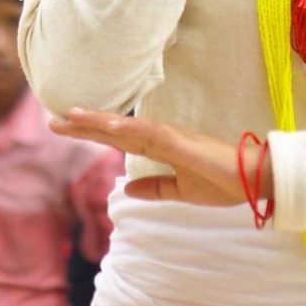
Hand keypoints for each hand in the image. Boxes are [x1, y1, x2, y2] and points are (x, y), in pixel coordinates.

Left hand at [50, 108, 271, 206]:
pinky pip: (151, 134)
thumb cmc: (222, 181)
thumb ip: (155, 187)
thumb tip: (127, 189)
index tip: (63, 126)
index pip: (116, 139)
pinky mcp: (181, 143)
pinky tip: (110, 125)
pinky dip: (129, 128)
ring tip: (72, 115)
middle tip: (52, 119)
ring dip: (99, 120)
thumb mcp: (182, 190)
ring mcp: (169, 137)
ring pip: (126, 125)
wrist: (254, 180)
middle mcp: (159, 136)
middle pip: (113, 129)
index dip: (90, 132)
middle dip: (83, 125)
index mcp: (158, 147)